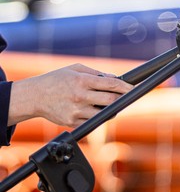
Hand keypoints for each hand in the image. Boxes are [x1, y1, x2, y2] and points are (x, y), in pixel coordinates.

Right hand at [8, 64, 132, 127]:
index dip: (126, 86)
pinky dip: (98, 116)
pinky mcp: (72, 122)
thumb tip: (115, 78)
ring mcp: (76, 111)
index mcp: (82, 81)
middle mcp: (80, 96)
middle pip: (111, 100)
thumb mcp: (74, 69)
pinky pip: (92, 121)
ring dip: (111, 109)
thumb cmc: (55, 80)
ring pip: (104, 113)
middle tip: (126, 97)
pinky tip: (96, 110)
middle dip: (122, 99)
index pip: (111, 84)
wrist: (33, 97)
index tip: (134, 88)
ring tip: (109, 103)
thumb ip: (96, 73)